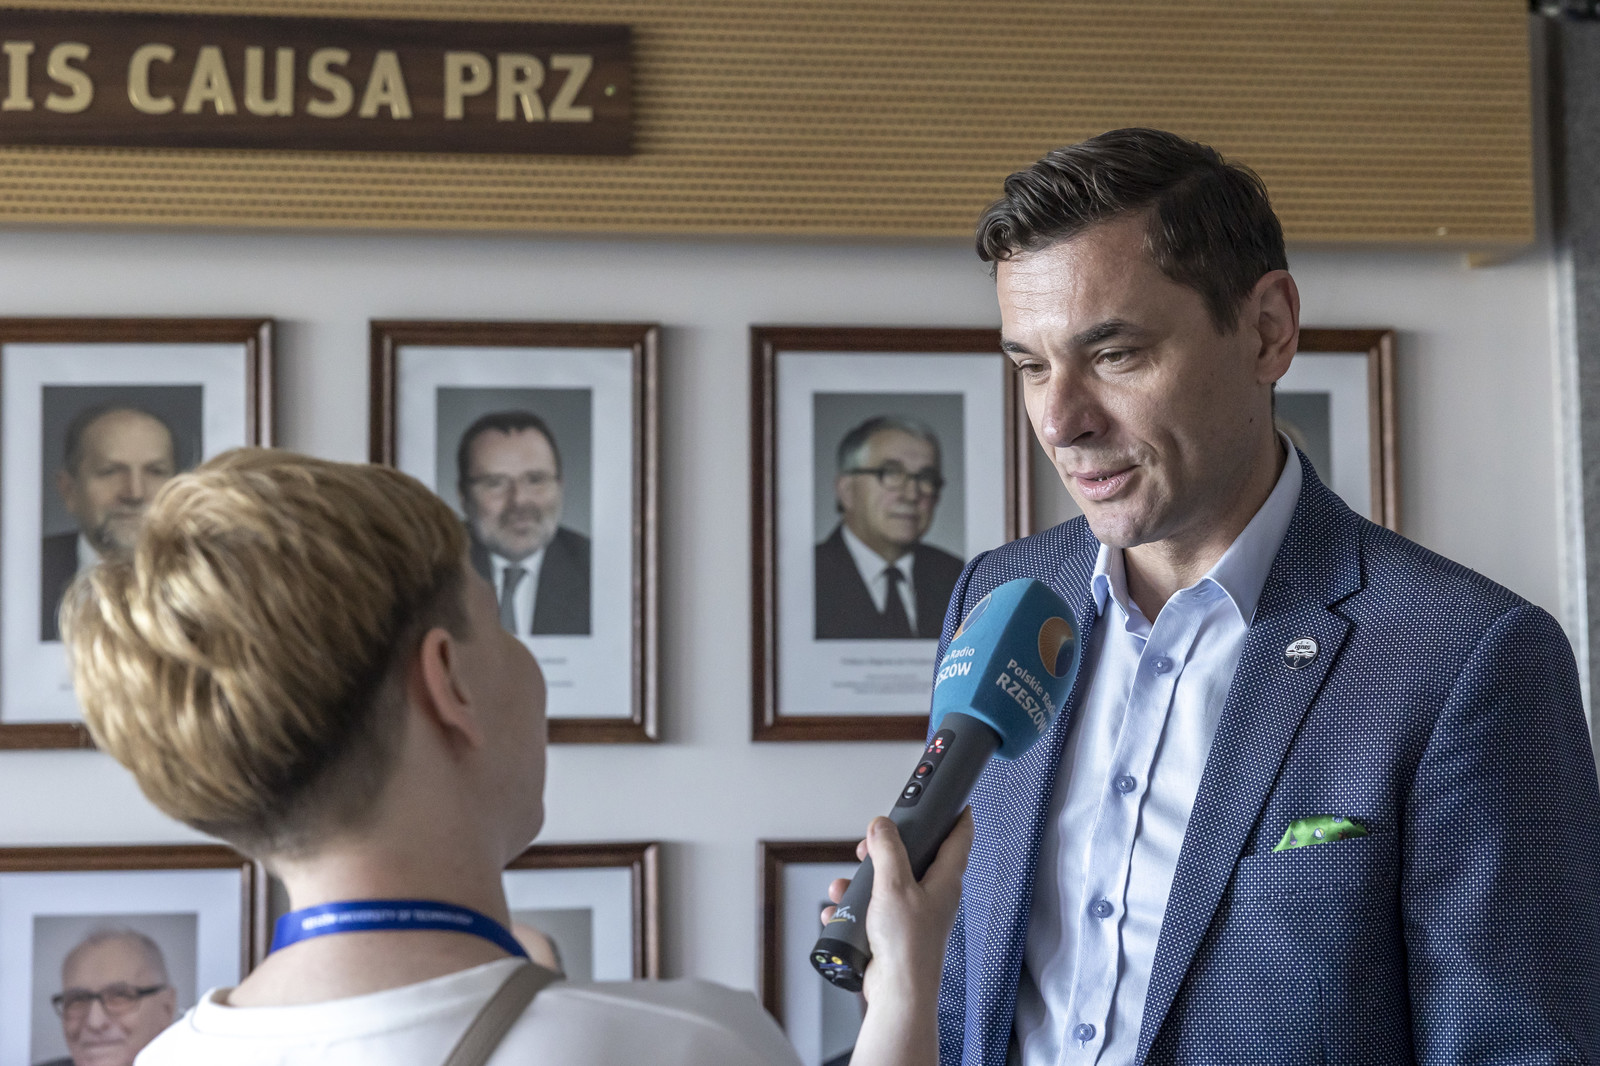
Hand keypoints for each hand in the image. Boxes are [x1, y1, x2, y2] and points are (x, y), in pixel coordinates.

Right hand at [823, 810, 972, 1065]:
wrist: (897, 993)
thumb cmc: (907, 946)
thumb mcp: (894, 886)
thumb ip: (888, 851)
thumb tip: (882, 826)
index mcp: (945, 880)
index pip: (960, 838)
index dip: (958, 815)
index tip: (956, 799)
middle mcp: (934, 896)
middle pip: (916, 857)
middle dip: (889, 847)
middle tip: (871, 844)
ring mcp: (915, 914)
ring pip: (889, 883)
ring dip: (865, 880)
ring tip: (847, 885)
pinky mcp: (895, 931)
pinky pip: (874, 908)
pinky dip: (856, 907)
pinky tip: (841, 910)